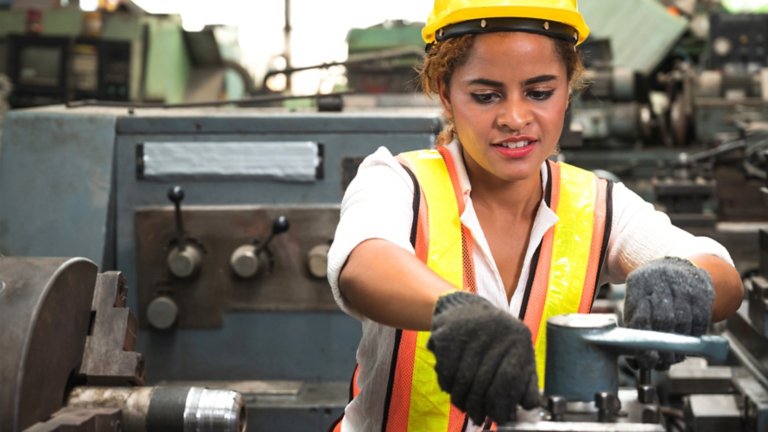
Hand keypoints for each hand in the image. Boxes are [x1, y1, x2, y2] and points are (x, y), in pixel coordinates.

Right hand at [427, 291, 538, 424]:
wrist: (465, 309)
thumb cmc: (497, 339)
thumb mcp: (518, 353)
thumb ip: (526, 380)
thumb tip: (529, 408)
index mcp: (518, 338)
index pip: (510, 379)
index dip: (503, 404)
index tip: (498, 418)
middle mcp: (496, 331)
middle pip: (484, 382)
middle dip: (479, 406)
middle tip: (478, 417)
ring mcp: (470, 331)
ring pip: (462, 380)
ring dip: (461, 399)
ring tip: (464, 406)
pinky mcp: (448, 333)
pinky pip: (446, 371)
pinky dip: (447, 384)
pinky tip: (452, 387)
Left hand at [623, 257, 713, 369]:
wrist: (675, 265)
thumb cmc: (651, 293)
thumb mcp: (637, 302)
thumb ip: (635, 328)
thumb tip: (637, 363)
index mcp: (638, 282)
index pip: (641, 316)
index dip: (645, 341)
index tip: (648, 359)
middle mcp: (660, 278)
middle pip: (663, 319)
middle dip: (665, 345)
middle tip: (665, 361)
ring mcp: (683, 282)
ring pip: (683, 320)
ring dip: (681, 344)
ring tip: (676, 357)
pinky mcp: (702, 288)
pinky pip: (701, 318)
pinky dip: (696, 334)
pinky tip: (690, 343)